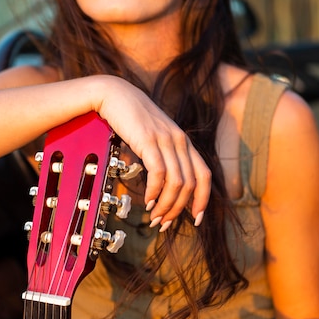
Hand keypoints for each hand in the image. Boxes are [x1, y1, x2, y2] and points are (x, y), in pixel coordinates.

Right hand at [93, 76, 210, 228]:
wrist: (114, 95)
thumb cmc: (132, 118)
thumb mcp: (153, 138)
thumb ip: (162, 156)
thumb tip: (162, 186)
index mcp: (184, 142)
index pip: (204, 175)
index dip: (203, 200)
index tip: (196, 219)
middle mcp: (180, 141)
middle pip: (190, 184)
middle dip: (178, 209)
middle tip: (163, 223)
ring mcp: (166, 140)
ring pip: (176, 182)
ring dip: (166, 205)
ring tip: (154, 217)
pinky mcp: (149, 140)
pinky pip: (158, 172)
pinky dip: (155, 191)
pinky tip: (147, 200)